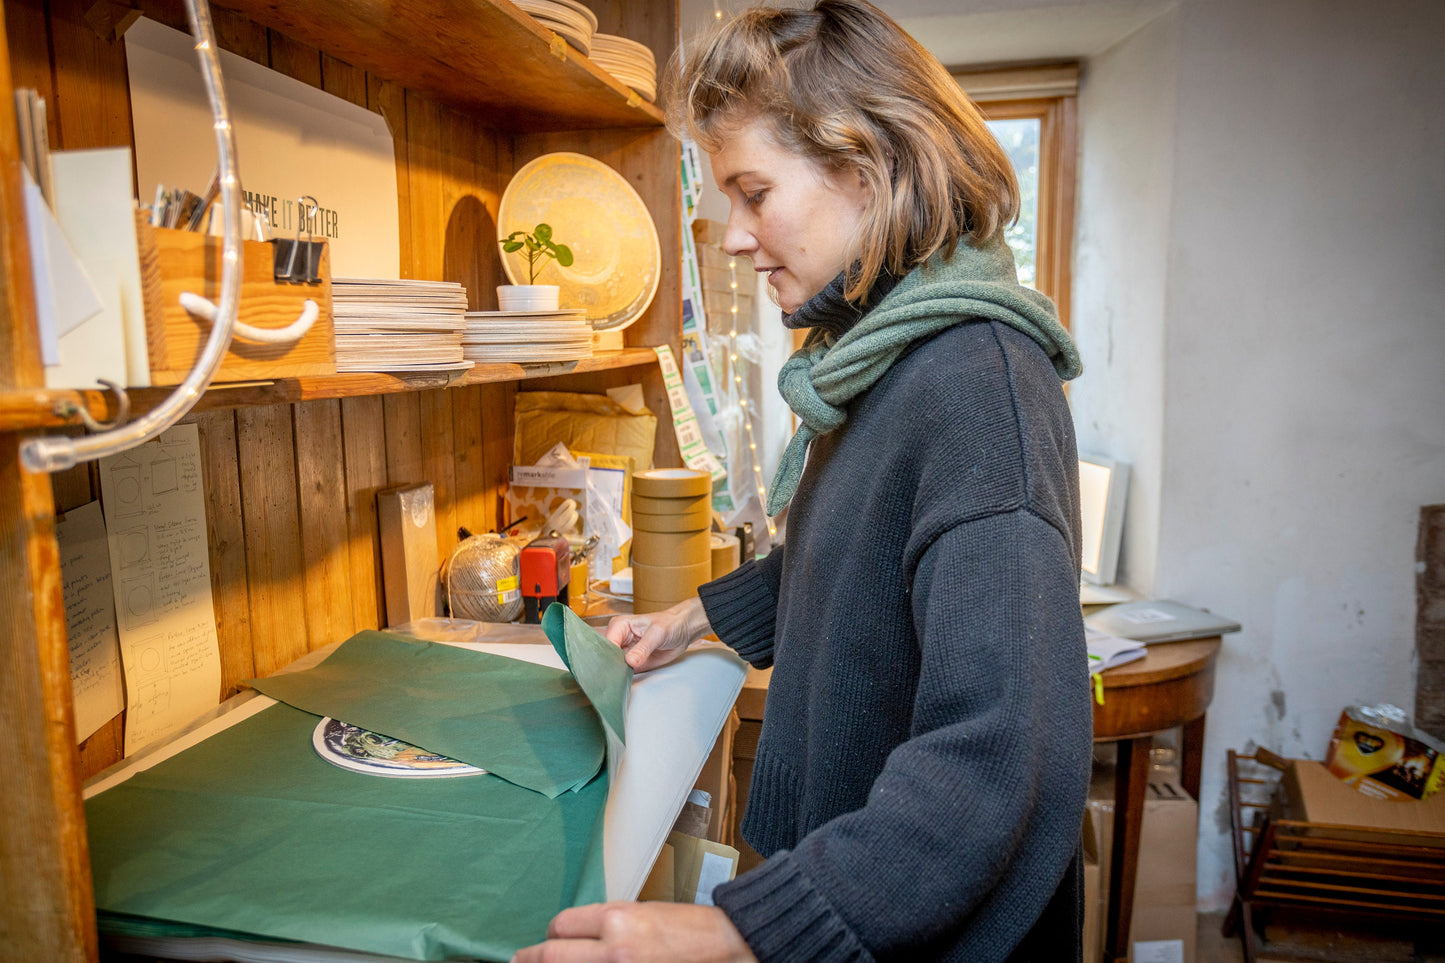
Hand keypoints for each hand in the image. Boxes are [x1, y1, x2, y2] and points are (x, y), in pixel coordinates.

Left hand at [512, 901, 756, 962]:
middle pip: (552, 956)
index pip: (561, 926)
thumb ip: (605, 924)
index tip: (550, 938)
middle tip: (520, 961)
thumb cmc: (687, 929)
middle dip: (532, 959)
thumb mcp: (641, 912)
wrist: (724, 948)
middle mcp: (614, 950)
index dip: (552, 933)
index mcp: (618, 919)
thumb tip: (571, 937)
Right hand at [605, 597, 711, 670]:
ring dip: (617, 674)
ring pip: (614, 666)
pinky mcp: (633, 663)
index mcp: (620, 625)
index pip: (608, 643)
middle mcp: (620, 639)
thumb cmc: (670, 624)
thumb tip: (630, 661)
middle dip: (611, 666)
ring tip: (619, 680)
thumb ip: (643, 648)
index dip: (609, 655)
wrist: (682, 631)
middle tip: (616, 676)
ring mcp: (625, 652)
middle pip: (608, 656)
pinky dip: (625, 678)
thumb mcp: (657, 633)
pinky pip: (625, 673)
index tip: (615, 666)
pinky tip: (625, 682)